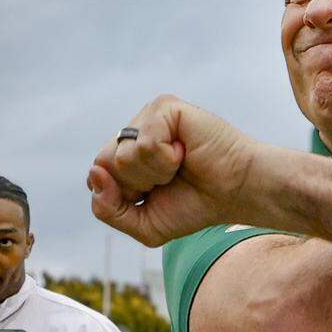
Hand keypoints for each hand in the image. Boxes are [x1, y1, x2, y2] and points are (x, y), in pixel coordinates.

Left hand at [89, 94, 258, 246]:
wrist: (238, 192)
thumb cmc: (196, 204)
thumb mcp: (144, 224)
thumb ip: (108, 209)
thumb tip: (94, 172)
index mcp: (128, 154)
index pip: (98, 175)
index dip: (124, 195)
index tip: (157, 194)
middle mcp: (135, 131)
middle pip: (104, 163)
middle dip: (136, 184)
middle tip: (169, 180)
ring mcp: (149, 116)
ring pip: (122, 155)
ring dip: (154, 173)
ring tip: (181, 165)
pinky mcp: (165, 108)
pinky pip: (143, 143)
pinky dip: (165, 160)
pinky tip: (186, 152)